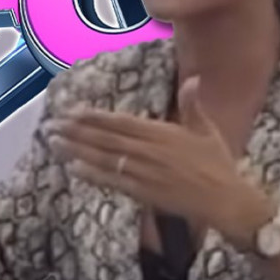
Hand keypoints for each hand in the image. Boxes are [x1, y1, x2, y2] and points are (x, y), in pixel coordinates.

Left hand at [44, 76, 267, 233]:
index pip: (121, 122)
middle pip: (106, 138)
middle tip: (52, 125)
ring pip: (104, 158)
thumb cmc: (217, 163)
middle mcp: (150, 150)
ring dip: (77, 150)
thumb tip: (192, 79)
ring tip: (53, 143)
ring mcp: (145, 172)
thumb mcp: (206, 130)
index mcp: (162, 132)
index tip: (72, 111)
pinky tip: (73, 168)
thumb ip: (192, 105)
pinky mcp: (144, 193)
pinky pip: (113, 182)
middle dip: (76, 131)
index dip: (95, 117)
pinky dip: (93, 174)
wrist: (227, 200)